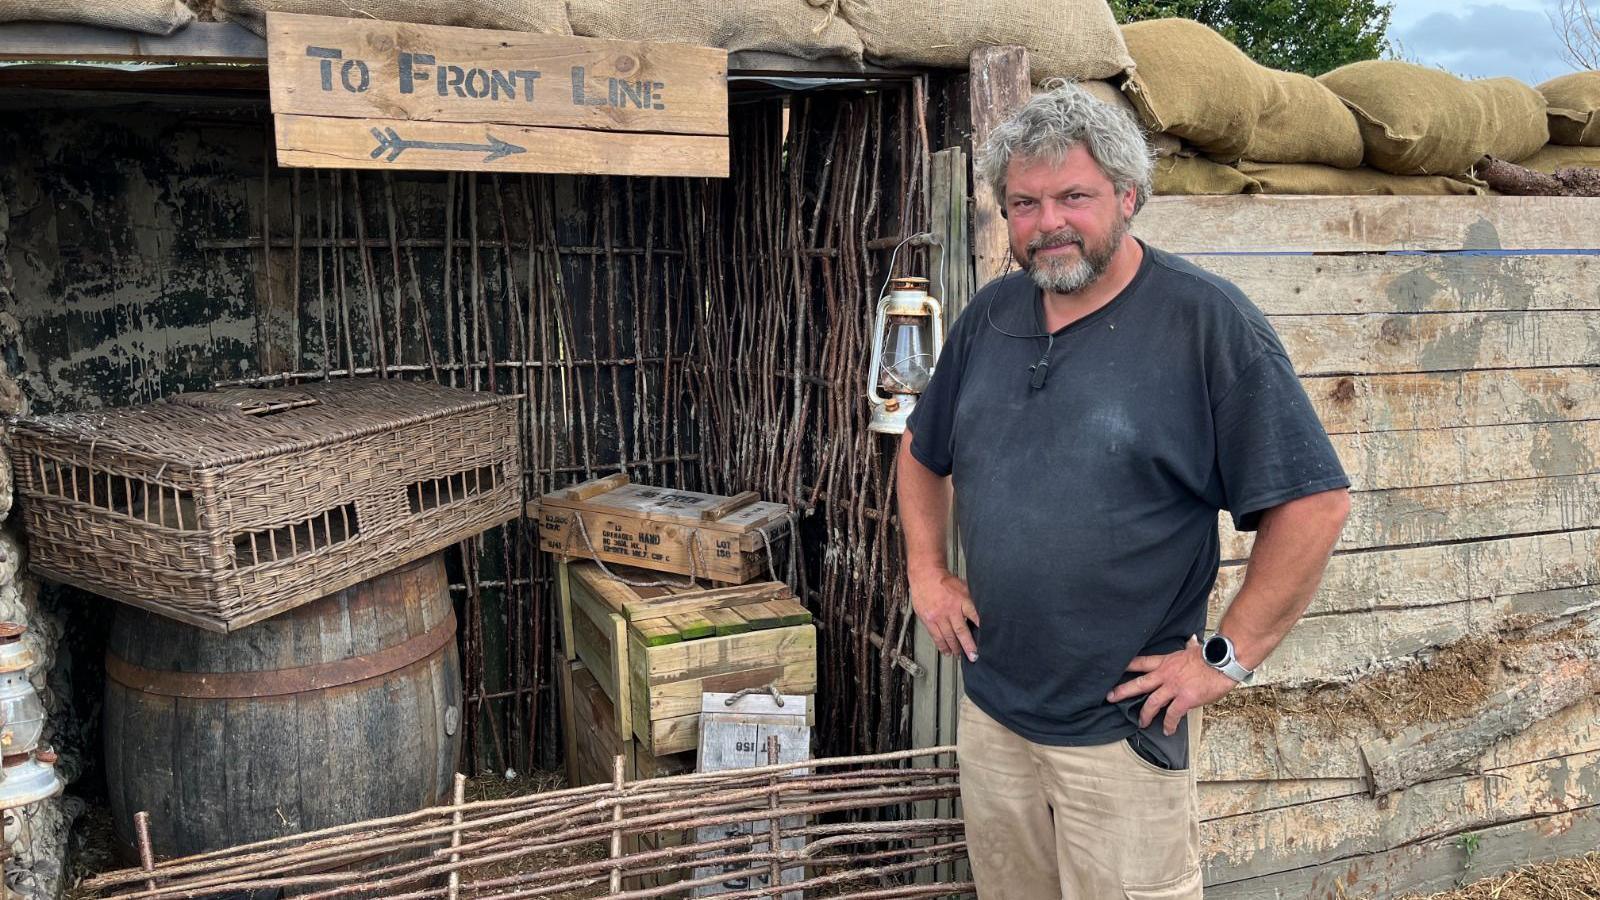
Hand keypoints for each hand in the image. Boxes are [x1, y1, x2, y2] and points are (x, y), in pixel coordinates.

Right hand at [909, 569, 979, 661]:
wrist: (925, 576)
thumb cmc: (945, 581)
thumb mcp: (963, 588)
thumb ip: (971, 601)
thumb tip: (982, 612)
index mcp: (962, 600)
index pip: (974, 616)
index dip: (980, 628)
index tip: (986, 639)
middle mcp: (950, 610)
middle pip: (961, 631)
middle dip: (968, 645)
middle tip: (974, 656)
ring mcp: (938, 616)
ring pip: (948, 636)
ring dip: (955, 648)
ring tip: (960, 656)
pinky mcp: (928, 620)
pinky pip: (936, 636)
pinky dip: (942, 645)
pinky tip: (946, 651)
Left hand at [1106, 636, 1235, 735]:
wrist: (1223, 662)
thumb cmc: (1211, 656)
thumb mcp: (1194, 649)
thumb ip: (1189, 647)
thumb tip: (1192, 639)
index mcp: (1166, 662)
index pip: (1141, 662)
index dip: (1127, 666)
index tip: (1114, 669)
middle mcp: (1166, 675)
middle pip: (1139, 683)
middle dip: (1123, 691)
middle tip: (1110, 698)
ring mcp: (1174, 687)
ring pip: (1152, 703)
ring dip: (1145, 714)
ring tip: (1141, 723)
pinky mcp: (1185, 699)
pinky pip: (1172, 715)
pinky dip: (1169, 724)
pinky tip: (1168, 730)